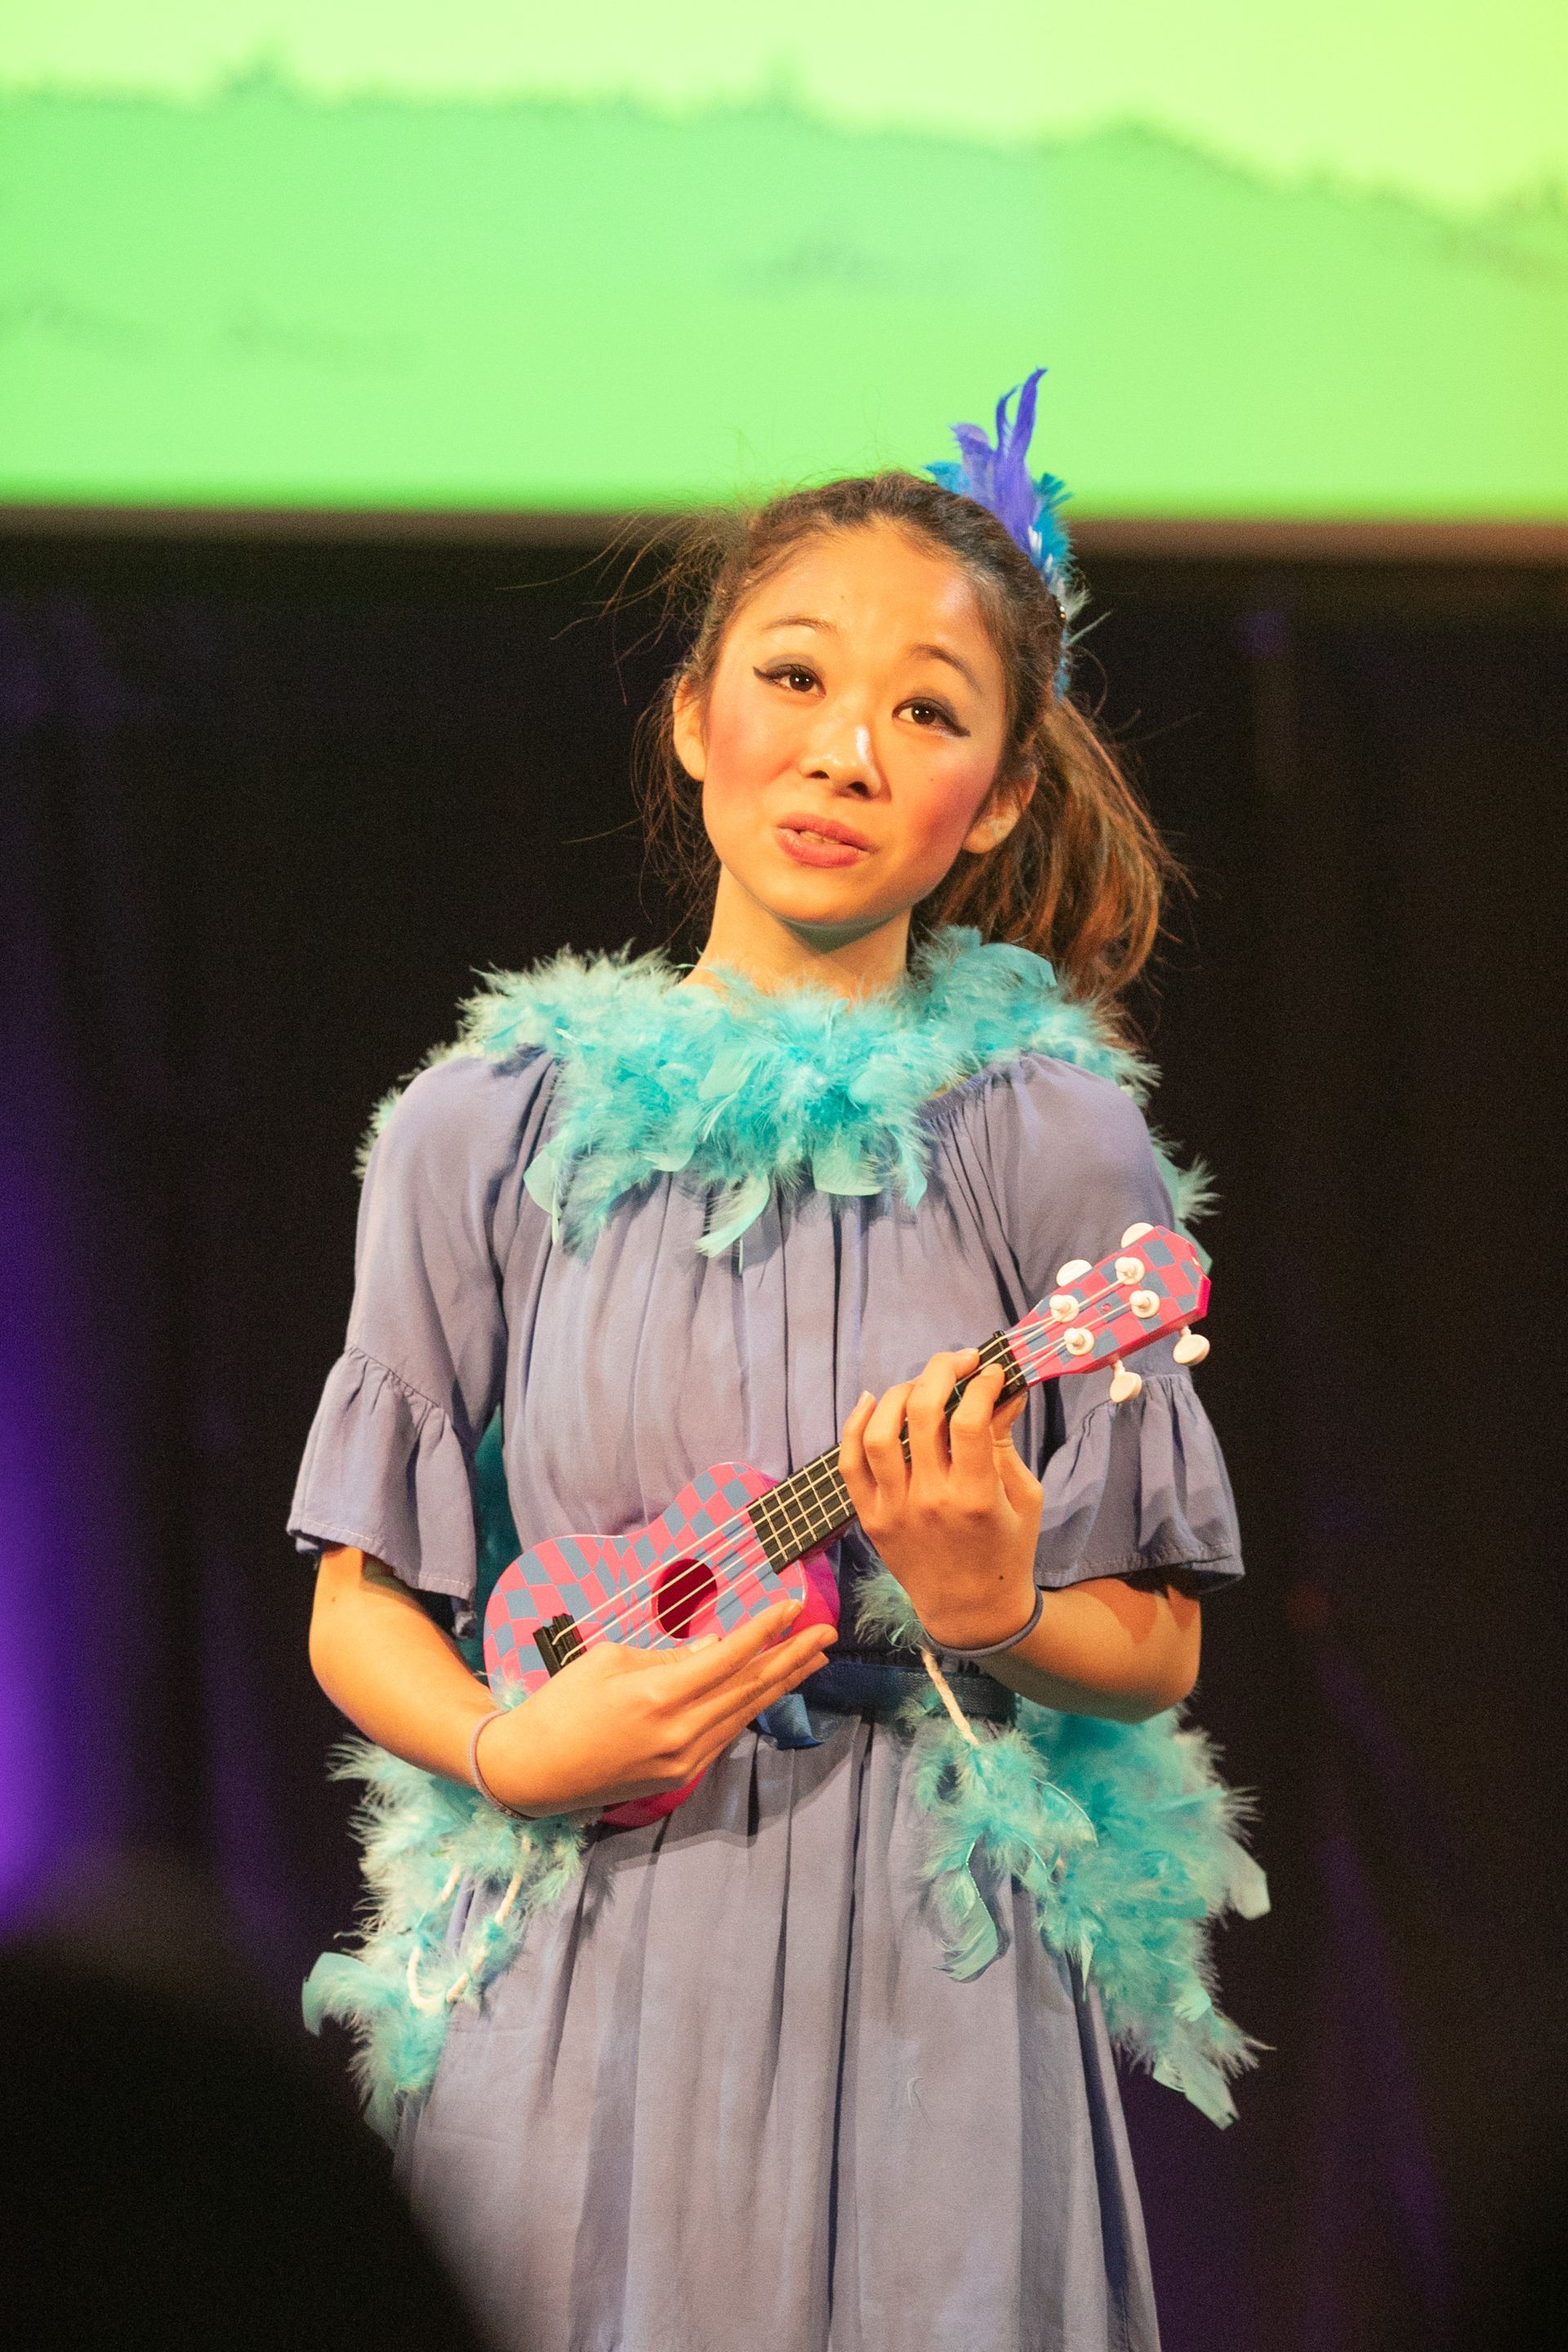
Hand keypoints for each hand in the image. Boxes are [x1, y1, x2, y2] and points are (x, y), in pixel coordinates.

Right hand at [476, 1599, 834, 1816]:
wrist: (533, 1770)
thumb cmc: (563, 1703)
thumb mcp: (610, 1660)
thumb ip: (670, 1657)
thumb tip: (716, 1648)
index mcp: (658, 1697)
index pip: (729, 1658)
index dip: (765, 1630)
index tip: (792, 1605)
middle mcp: (679, 1733)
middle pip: (749, 1688)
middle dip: (791, 1656)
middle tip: (826, 1632)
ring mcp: (683, 1759)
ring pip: (744, 1714)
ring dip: (781, 1683)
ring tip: (812, 1658)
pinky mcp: (679, 1775)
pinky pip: (724, 1733)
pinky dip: (749, 1707)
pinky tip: (767, 1688)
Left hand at [839, 1349, 1042, 1651]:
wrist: (971, 1610)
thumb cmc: (1007, 1550)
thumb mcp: (1024, 1496)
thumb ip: (1005, 1442)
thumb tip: (1004, 1388)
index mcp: (975, 1498)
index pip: (969, 1419)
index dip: (980, 1383)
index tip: (991, 1371)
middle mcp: (929, 1500)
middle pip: (921, 1413)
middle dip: (942, 1370)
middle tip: (960, 1360)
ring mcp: (893, 1509)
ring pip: (879, 1432)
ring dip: (900, 1393)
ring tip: (922, 1383)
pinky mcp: (870, 1518)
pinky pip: (849, 1462)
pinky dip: (855, 1425)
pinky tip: (874, 1400)